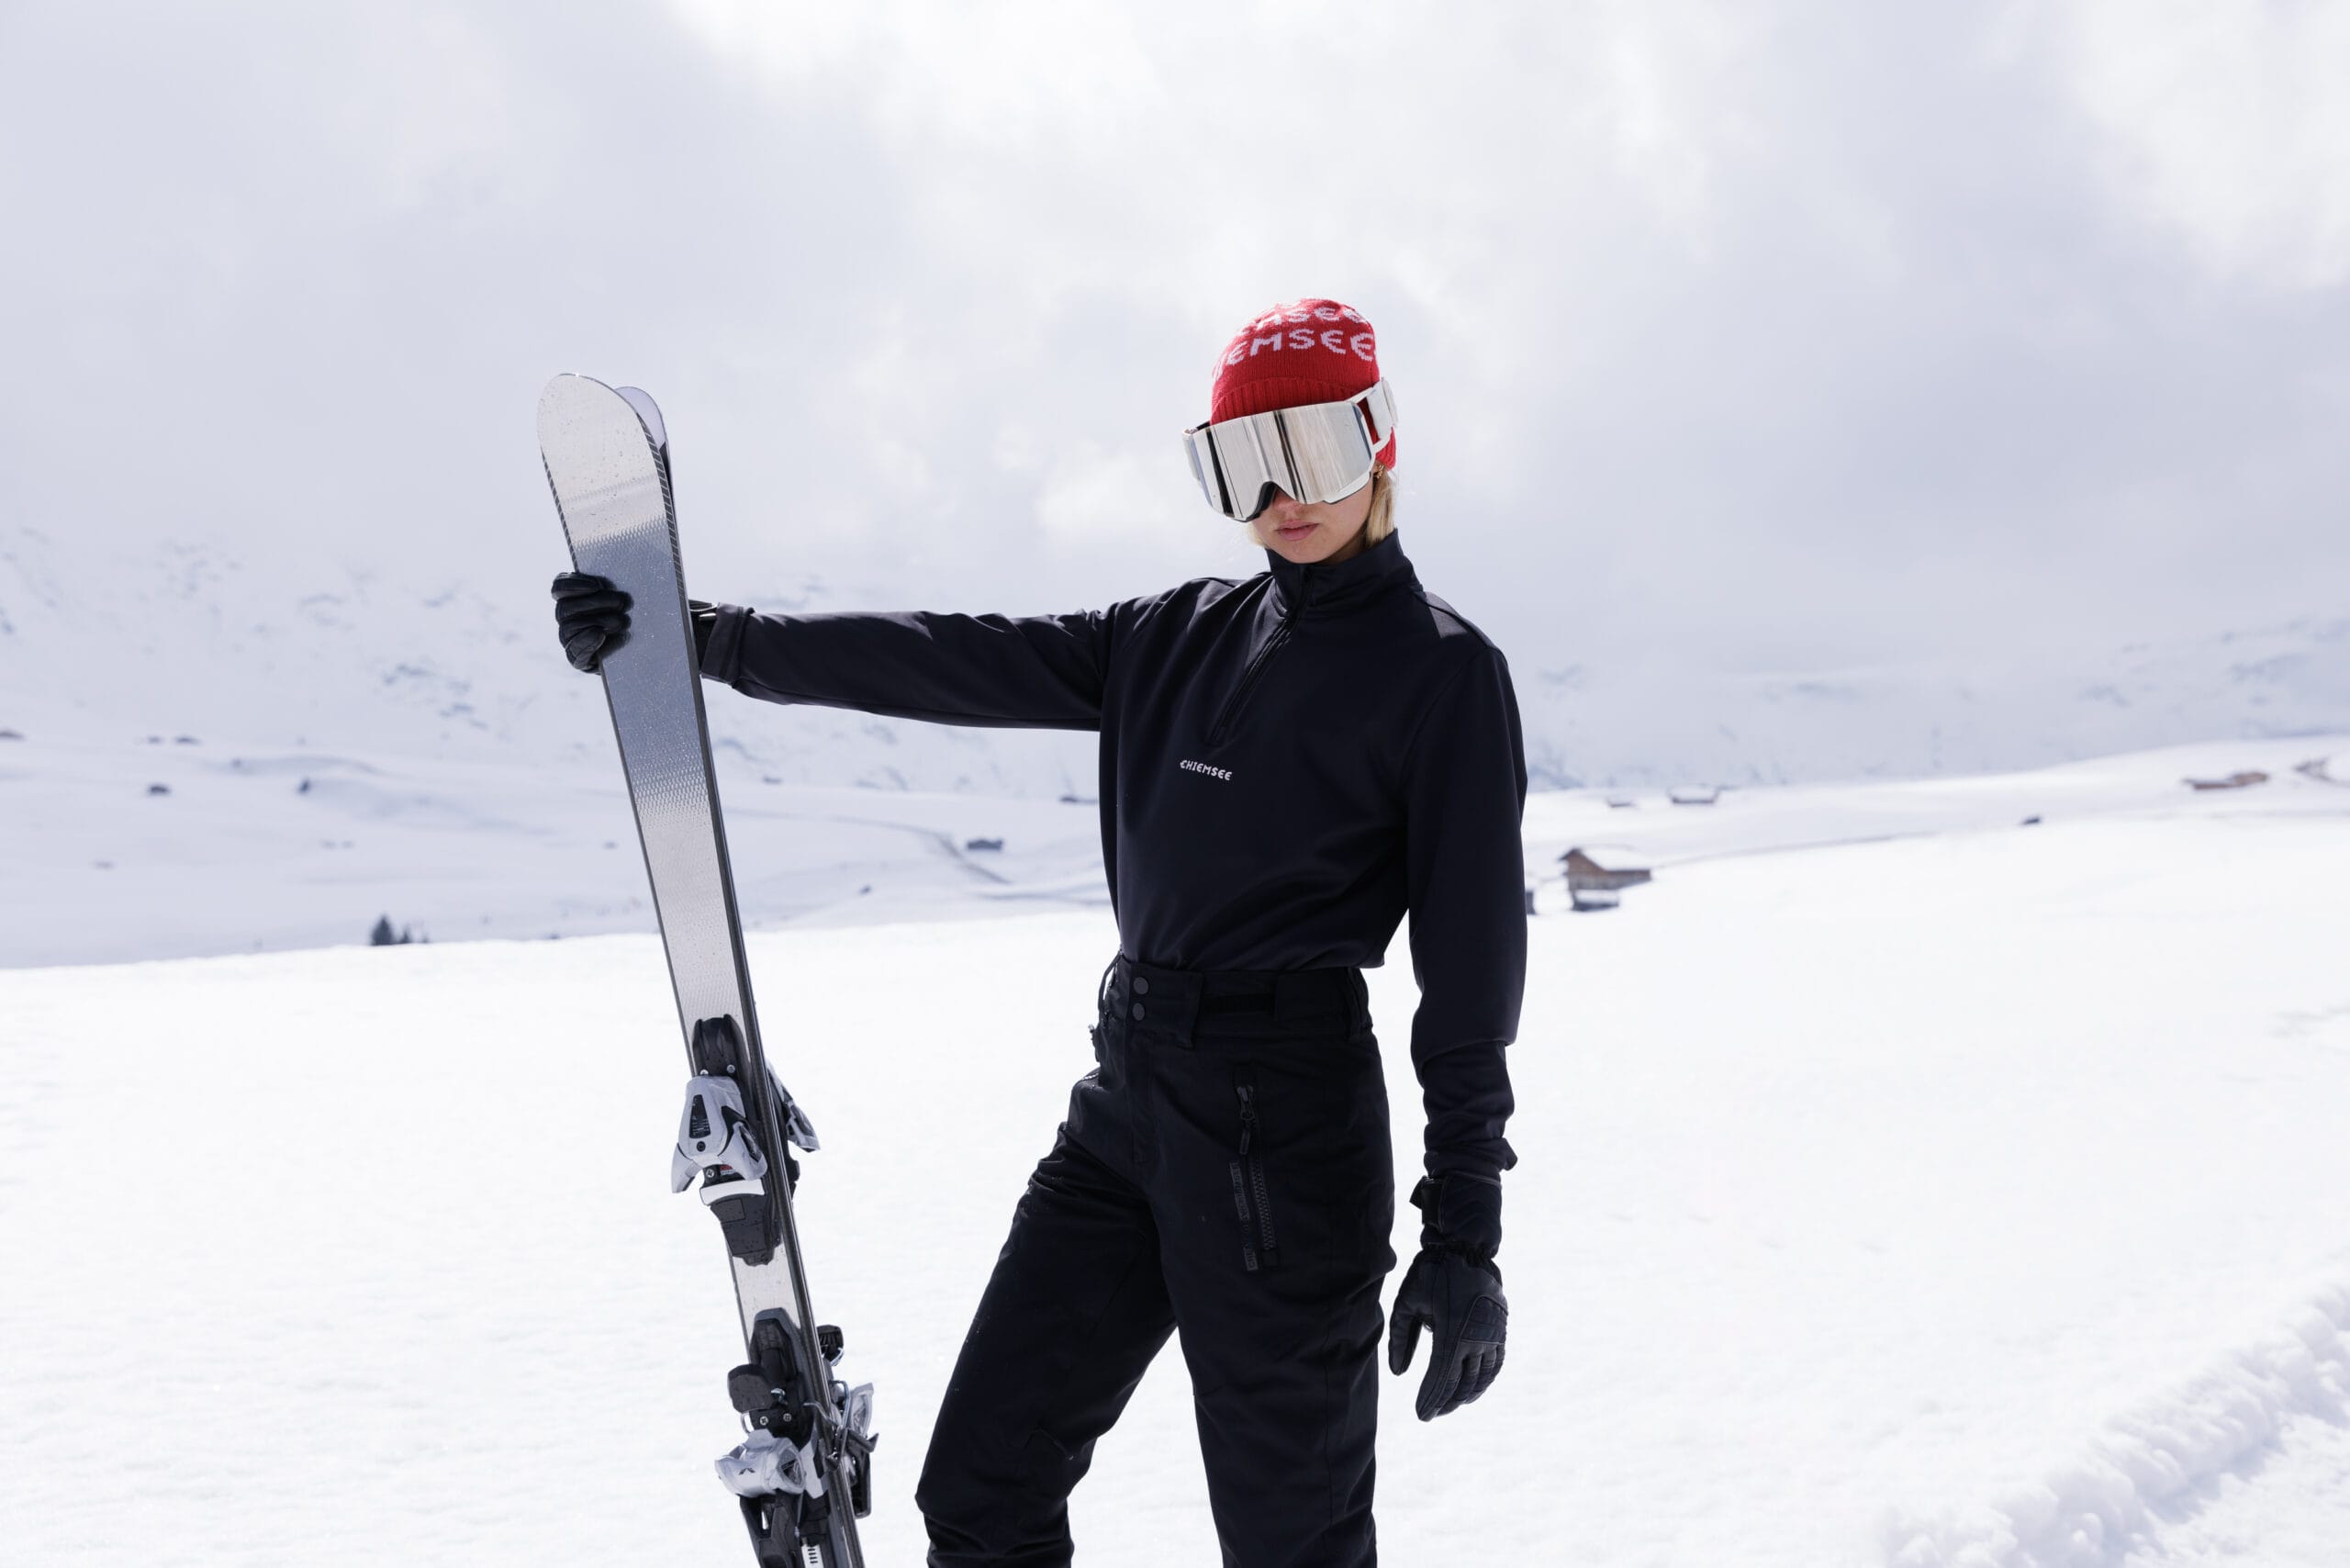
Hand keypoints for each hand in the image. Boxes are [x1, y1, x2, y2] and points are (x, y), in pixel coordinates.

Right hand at [552, 571, 630, 672]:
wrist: (637, 650)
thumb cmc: (630, 616)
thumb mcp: (621, 597)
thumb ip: (612, 586)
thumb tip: (617, 573)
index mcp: (570, 600)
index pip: (559, 587)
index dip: (574, 584)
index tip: (597, 585)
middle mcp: (566, 620)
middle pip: (566, 608)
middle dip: (594, 602)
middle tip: (620, 602)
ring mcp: (569, 640)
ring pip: (570, 627)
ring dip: (597, 621)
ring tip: (621, 621)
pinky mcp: (578, 660)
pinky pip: (574, 653)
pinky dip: (586, 642)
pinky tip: (599, 635)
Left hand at [1386, 1245, 1506, 1419]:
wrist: (1466, 1248)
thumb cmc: (1431, 1274)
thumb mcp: (1407, 1301)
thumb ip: (1399, 1338)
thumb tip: (1398, 1372)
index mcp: (1452, 1331)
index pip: (1441, 1378)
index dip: (1431, 1399)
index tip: (1421, 1415)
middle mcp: (1476, 1337)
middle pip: (1462, 1383)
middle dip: (1445, 1402)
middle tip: (1431, 1413)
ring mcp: (1492, 1334)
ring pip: (1481, 1377)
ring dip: (1465, 1395)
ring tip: (1450, 1404)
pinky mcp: (1500, 1329)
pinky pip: (1496, 1363)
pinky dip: (1485, 1381)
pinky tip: (1474, 1389)